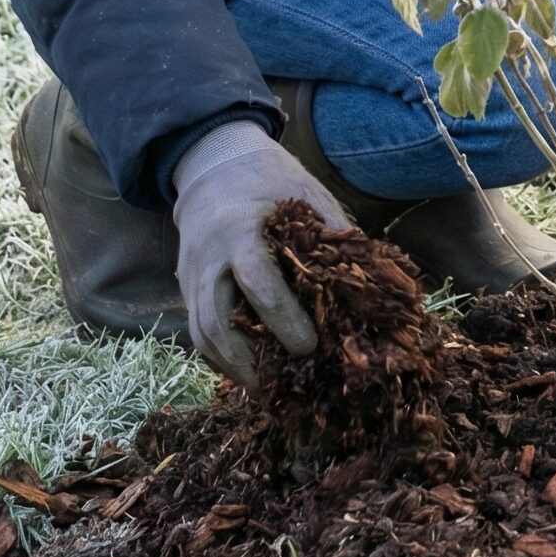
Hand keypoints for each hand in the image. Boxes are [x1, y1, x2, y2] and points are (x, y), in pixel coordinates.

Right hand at [172, 129, 350, 386]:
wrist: (214, 166)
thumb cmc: (270, 181)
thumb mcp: (304, 194)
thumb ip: (330, 233)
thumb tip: (369, 278)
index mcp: (240, 229)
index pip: (256, 280)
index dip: (282, 318)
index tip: (308, 346)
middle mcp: (208, 258)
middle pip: (215, 319)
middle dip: (247, 359)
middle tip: (282, 386)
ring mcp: (191, 276)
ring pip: (201, 333)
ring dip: (232, 366)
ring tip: (266, 389)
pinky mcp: (186, 288)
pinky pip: (197, 331)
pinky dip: (221, 357)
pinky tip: (248, 371)